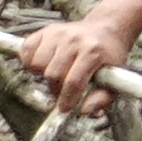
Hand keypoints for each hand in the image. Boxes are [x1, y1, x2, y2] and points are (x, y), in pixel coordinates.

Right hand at [20, 10, 136, 118]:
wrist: (104, 30)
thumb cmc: (108, 57)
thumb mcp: (115, 78)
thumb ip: (102, 98)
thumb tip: (85, 110)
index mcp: (93, 51)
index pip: (73, 81)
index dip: (67, 99)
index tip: (65, 108)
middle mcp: (74, 40)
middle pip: (53, 74)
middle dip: (56, 89)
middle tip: (62, 91)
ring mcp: (58, 33)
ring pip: (37, 63)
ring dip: (43, 74)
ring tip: (55, 74)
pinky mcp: (45, 31)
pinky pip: (26, 50)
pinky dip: (30, 61)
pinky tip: (43, 64)